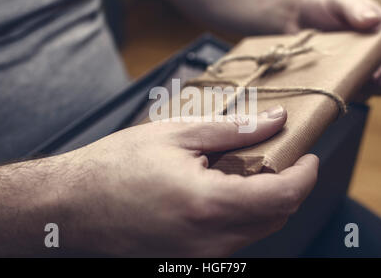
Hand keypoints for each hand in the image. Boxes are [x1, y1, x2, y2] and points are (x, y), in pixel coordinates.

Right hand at [64, 106, 317, 256]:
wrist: (73, 205)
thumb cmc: (117, 165)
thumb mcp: (177, 135)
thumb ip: (234, 130)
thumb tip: (275, 120)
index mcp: (209, 204)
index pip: (284, 197)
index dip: (305, 174)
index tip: (307, 155)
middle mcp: (210, 241)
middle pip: (276, 217)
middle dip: (288, 186)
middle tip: (278, 156)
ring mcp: (200, 257)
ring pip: (257, 230)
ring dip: (265, 200)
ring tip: (247, 170)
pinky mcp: (189, 260)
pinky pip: (233, 239)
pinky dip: (242, 214)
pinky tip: (224, 190)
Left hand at [291, 0, 380, 94]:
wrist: (295, 15)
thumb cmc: (321, 2)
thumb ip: (354, 7)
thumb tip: (373, 20)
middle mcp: (378, 54)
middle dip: (376, 88)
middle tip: (352, 81)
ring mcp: (360, 69)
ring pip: (369, 93)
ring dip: (356, 92)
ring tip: (334, 78)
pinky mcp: (341, 79)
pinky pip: (347, 95)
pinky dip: (339, 94)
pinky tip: (323, 83)